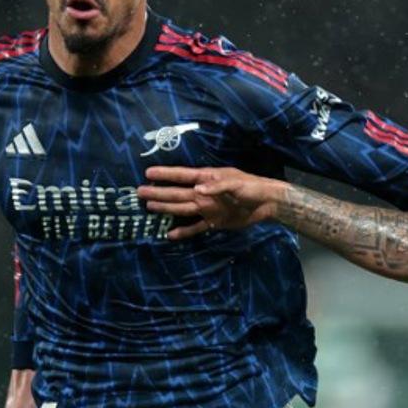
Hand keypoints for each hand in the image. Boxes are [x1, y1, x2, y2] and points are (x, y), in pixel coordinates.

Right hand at [139, 167, 286, 239]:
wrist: (267, 203)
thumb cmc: (253, 187)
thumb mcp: (237, 183)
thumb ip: (218, 186)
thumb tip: (197, 189)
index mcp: (207, 178)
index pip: (182, 176)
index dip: (165, 174)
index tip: (148, 173)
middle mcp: (203, 193)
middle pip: (176, 193)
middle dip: (159, 192)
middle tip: (139, 192)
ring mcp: (208, 208)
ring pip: (182, 208)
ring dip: (166, 208)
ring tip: (149, 207)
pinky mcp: (215, 221)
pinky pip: (196, 227)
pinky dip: (184, 231)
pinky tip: (170, 234)